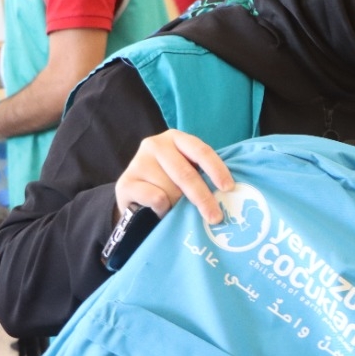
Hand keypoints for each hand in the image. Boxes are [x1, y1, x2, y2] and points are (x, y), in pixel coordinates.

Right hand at [115, 129, 232, 224]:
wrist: (134, 196)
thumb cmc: (168, 182)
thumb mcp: (185, 171)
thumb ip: (201, 174)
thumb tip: (227, 193)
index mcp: (176, 138)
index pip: (201, 151)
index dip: (217, 170)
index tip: (229, 188)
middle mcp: (155, 145)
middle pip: (186, 174)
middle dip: (204, 198)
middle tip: (216, 217)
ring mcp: (138, 162)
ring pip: (170, 190)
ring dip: (179, 206)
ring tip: (176, 209)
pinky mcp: (125, 182)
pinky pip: (156, 199)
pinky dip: (162, 209)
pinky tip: (159, 209)